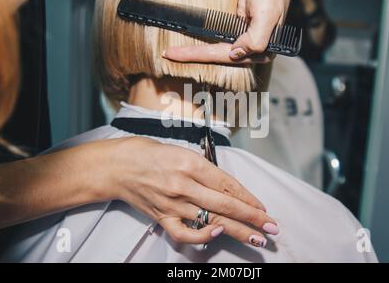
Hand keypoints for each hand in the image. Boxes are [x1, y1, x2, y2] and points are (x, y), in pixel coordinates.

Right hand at [102, 137, 278, 246]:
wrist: (116, 165)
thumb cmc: (148, 152)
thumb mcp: (181, 150)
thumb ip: (204, 167)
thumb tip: (227, 186)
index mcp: (191, 163)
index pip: (228, 185)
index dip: (249, 198)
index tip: (263, 208)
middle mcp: (184, 184)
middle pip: (226, 205)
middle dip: (253, 218)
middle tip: (272, 228)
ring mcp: (172, 203)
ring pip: (211, 220)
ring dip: (237, 231)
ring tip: (257, 239)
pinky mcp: (161, 216)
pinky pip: (184, 233)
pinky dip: (201, 237)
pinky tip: (217, 236)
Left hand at [162, 0, 296, 64]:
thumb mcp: (266, 14)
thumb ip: (255, 39)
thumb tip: (235, 54)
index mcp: (262, 50)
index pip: (225, 56)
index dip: (198, 55)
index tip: (174, 54)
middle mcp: (253, 48)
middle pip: (218, 56)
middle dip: (194, 56)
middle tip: (168, 54)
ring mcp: (244, 38)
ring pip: (216, 49)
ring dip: (197, 51)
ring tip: (175, 52)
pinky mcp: (237, 27)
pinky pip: (218, 37)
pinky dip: (204, 40)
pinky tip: (191, 42)